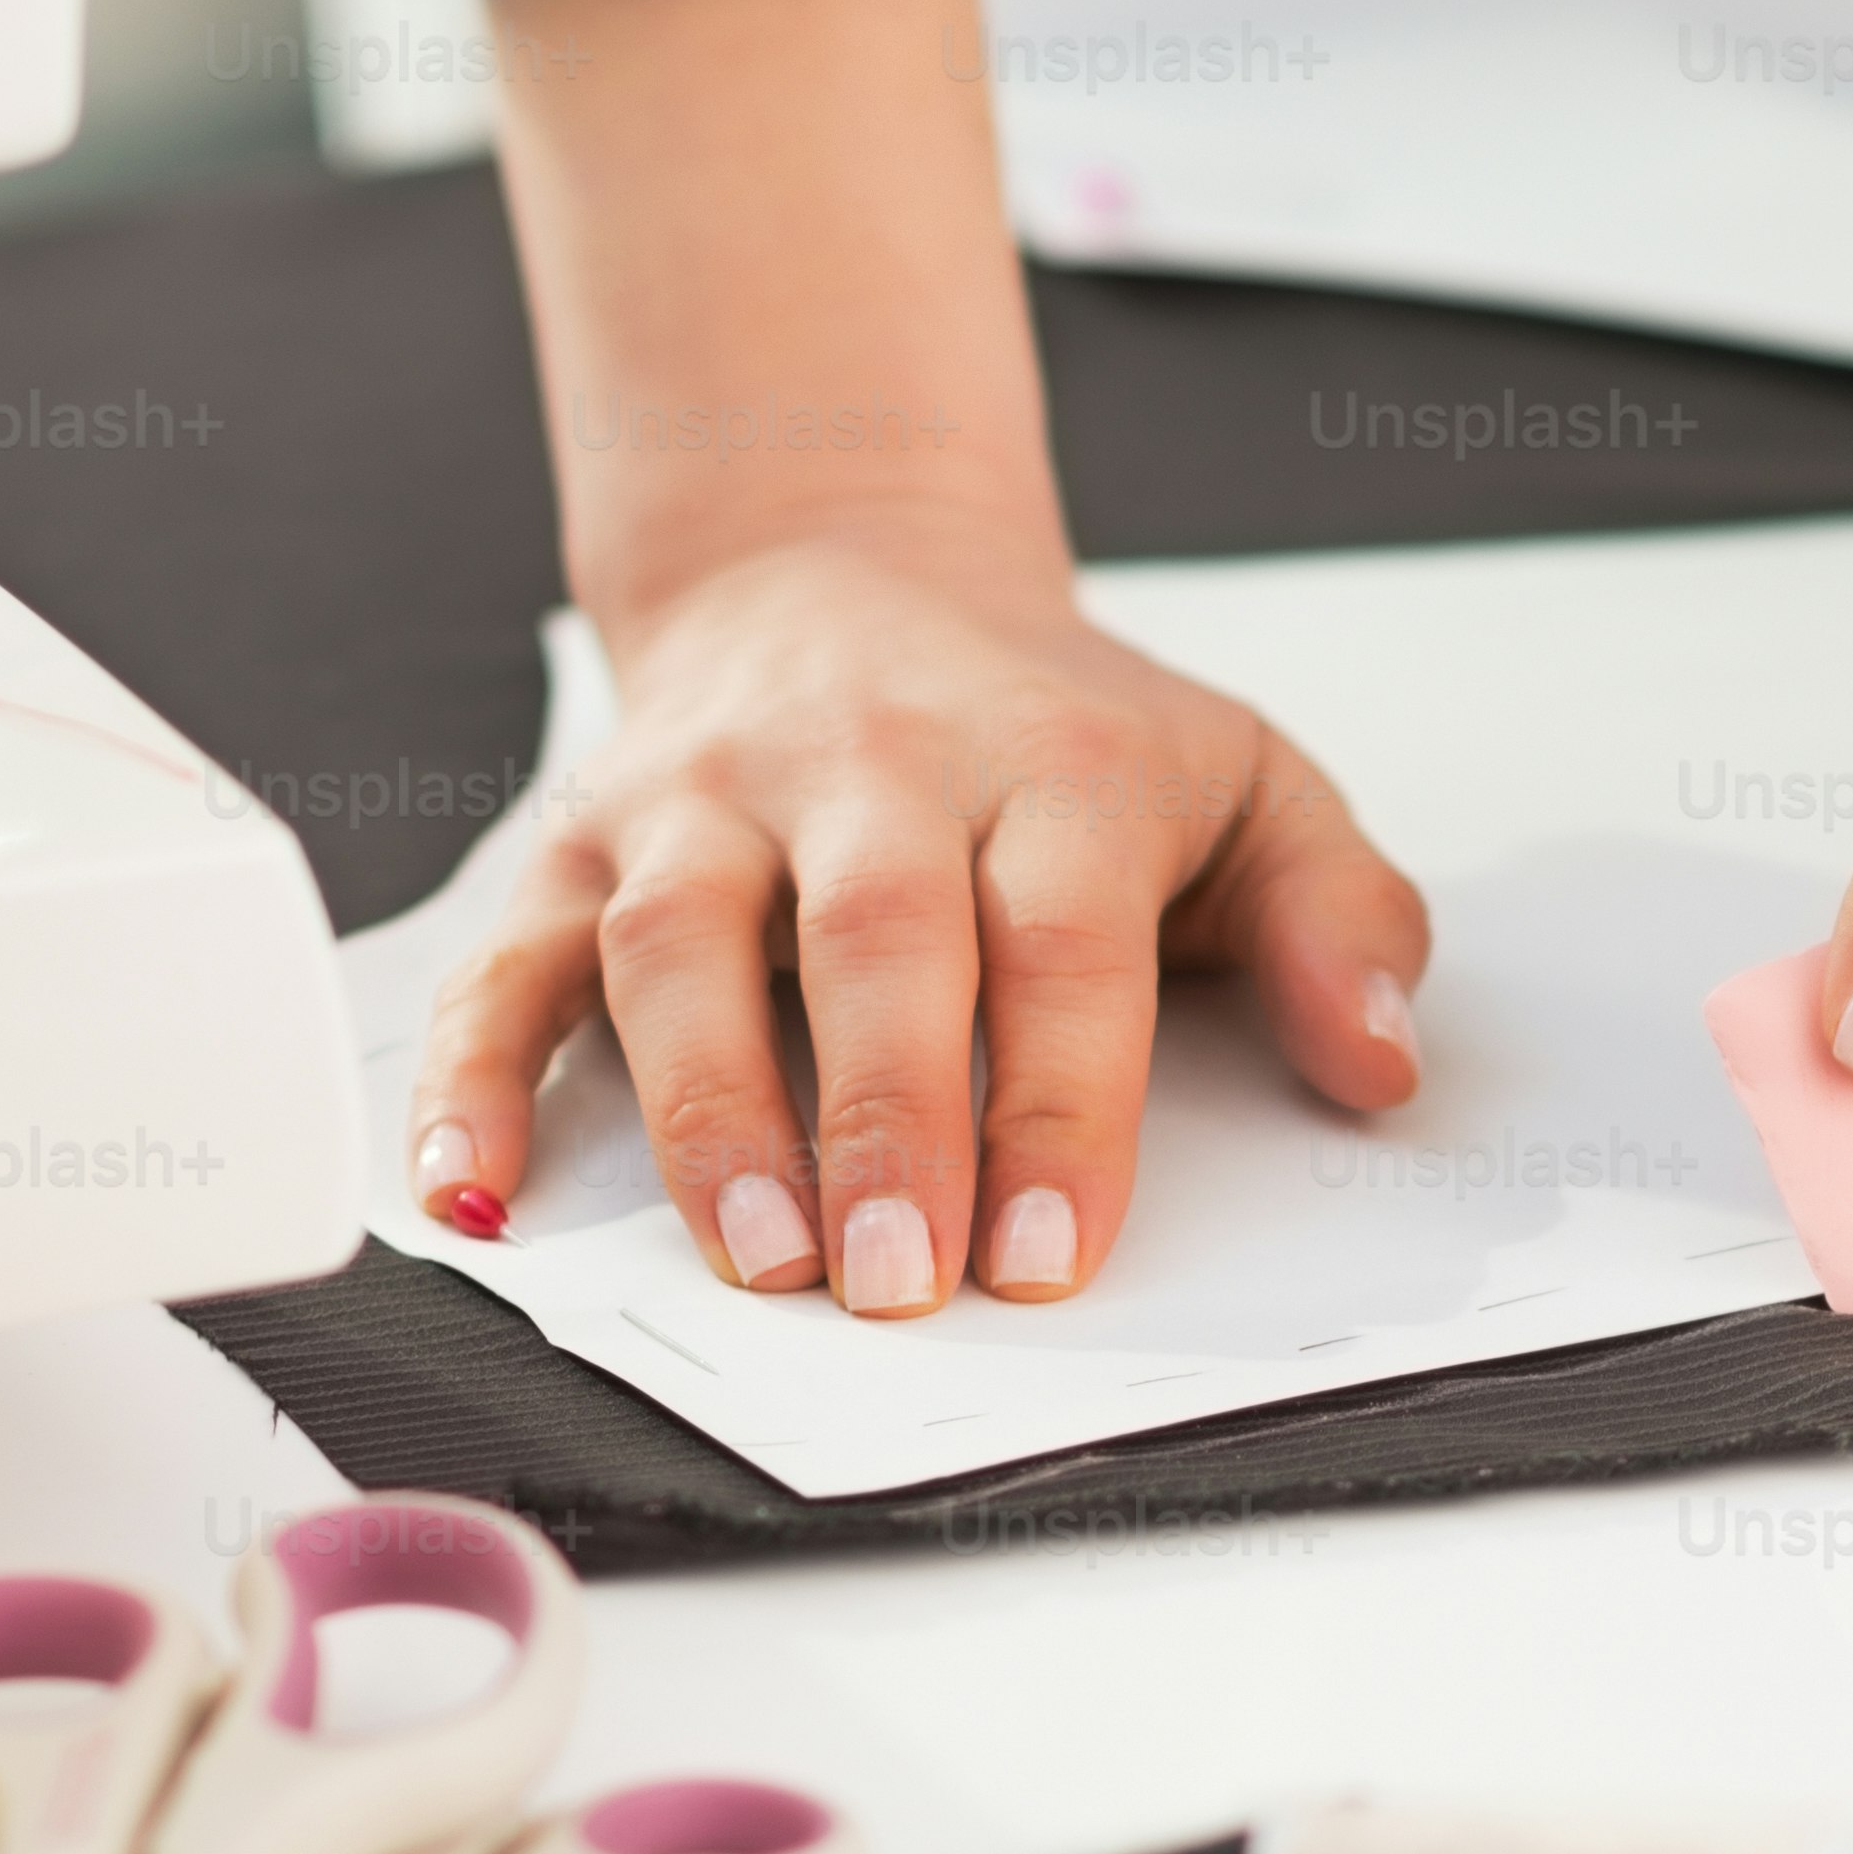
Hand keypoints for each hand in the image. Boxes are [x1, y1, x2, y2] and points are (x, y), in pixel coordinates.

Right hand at [410, 519, 1426, 1312]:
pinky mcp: (579, 844)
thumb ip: (1341, 920)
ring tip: (753, 1260)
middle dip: (886, 1118)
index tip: (1057, 1252)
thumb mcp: (1248, 784)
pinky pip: (506, 961)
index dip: (1059, 1097)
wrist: (847, 572)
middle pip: (872, 943)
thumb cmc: (1062, 731)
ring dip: (708, 1111)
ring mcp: (704, 803)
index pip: (1059, 937)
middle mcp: (864, 772)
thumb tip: (1385, 1066)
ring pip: (681, 947)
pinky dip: (467, 1077)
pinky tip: (471, 1194)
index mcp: (1047, 765)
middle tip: (898, 1282)